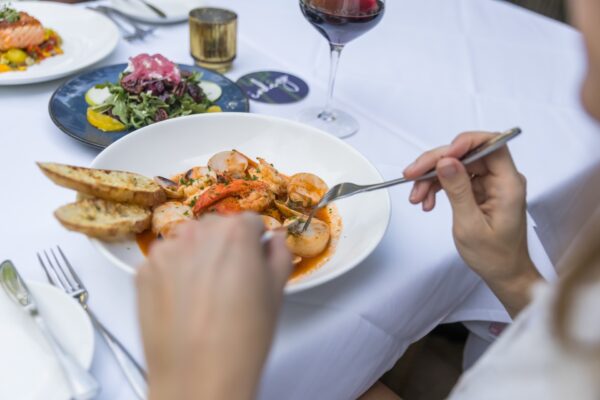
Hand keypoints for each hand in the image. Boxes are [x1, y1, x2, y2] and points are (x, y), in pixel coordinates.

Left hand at [136, 213, 291, 399]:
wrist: (198, 377)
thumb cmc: (239, 341)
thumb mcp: (276, 292)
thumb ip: (279, 253)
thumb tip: (274, 241)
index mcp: (235, 233)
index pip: (249, 221)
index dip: (254, 242)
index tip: (253, 257)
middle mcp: (198, 234)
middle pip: (215, 228)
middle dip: (224, 247)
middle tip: (231, 282)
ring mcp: (166, 252)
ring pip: (187, 243)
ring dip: (197, 258)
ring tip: (206, 295)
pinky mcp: (143, 271)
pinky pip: (164, 262)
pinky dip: (173, 275)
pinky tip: (185, 302)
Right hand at [404, 131, 540, 315]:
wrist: (504, 273)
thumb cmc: (494, 256)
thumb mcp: (470, 225)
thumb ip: (458, 190)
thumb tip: (446, 161)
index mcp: (508, 184)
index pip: (491, 145)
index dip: (464, 143)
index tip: (440, 156)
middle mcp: (501, 179)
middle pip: (467, 153)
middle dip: (437, 163)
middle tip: (412, 175)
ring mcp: (490, 183)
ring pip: (457, 165)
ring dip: (432, 177)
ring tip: (417, 197)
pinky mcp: (480, 189)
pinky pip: (455, 178)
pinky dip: (437, 186)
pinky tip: (426, 200)